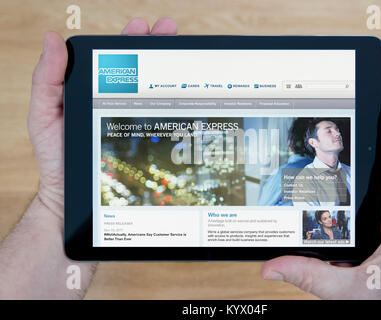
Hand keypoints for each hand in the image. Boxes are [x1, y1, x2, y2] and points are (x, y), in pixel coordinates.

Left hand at [29, 17, 177, 218]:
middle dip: (157, 47)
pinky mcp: (145, 141)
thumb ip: (47, 80)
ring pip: (155, 92)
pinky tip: (186, 96)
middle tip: (170, 31)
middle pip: (141, 70)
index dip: (130, 41)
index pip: (115, 61)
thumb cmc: (56, 157)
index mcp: (95, 92)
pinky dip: (175, 108)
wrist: (73, 197)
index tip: (142, 27)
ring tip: (181, 53)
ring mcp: (134, 122)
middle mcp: (118, 103)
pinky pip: (162, 122)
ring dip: (169, 71)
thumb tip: (53, 40)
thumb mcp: (44, 116)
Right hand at [261, 99, 380, 298]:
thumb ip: (309, 277)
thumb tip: (271, 266)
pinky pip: (377, 212)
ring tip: (335, 165)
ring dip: (360, 182)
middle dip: (368, 153)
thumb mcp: (352, 294)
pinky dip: (357, 204)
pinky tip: (339, 208)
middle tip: (346, 130)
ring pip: (380, 195)